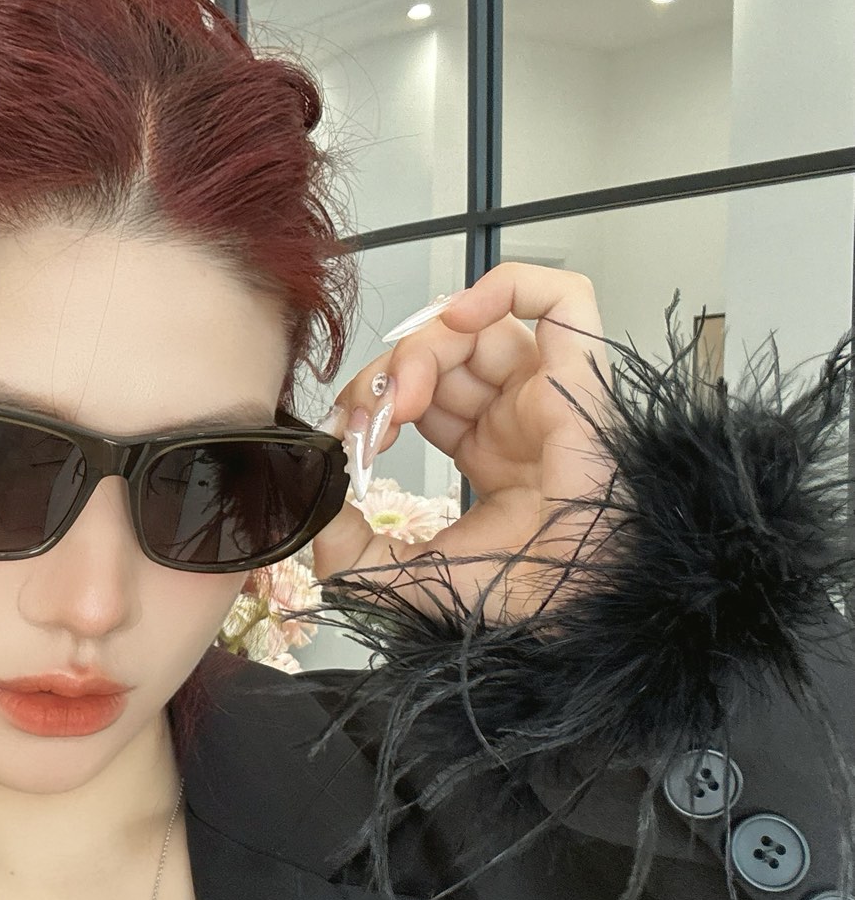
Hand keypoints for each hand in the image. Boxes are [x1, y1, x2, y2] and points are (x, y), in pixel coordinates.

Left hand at [308, 262, 615, 622]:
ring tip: (404, 395)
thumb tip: (316, 518)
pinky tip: (459, 317)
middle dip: (390, 374)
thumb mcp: (405, 576)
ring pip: (483, 326)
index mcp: (489, 454)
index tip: (347, 437)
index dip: (376, 401)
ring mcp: (551, 395)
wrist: (568, 613)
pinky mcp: (581, 380)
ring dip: (425, 343)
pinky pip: (566, 300)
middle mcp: (520, 418)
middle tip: (369, 418)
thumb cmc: (513, 599)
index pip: (423, 394)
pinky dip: (509, 286)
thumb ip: (351, 551)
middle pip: (445, 356)